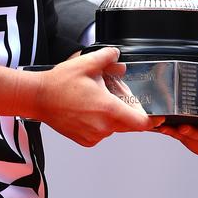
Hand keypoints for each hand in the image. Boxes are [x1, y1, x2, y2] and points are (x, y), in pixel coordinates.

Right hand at [32, 47, 163, 146]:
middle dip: (128, 111)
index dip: (152, 120)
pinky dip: (100, 122)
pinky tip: (88, 109)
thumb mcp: (88, 63)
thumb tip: (118, 57)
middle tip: (117, 95)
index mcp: (108, 110)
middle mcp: (103, 127)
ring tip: (97, 99)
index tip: (159, 117)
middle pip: (128, 124)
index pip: (140, 123)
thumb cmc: (60, 83)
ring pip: (114, 127)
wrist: (38, 98)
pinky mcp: (84, 140)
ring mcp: (93, 136)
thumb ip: (109, 57)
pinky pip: (101, 132)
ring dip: (112, 115)